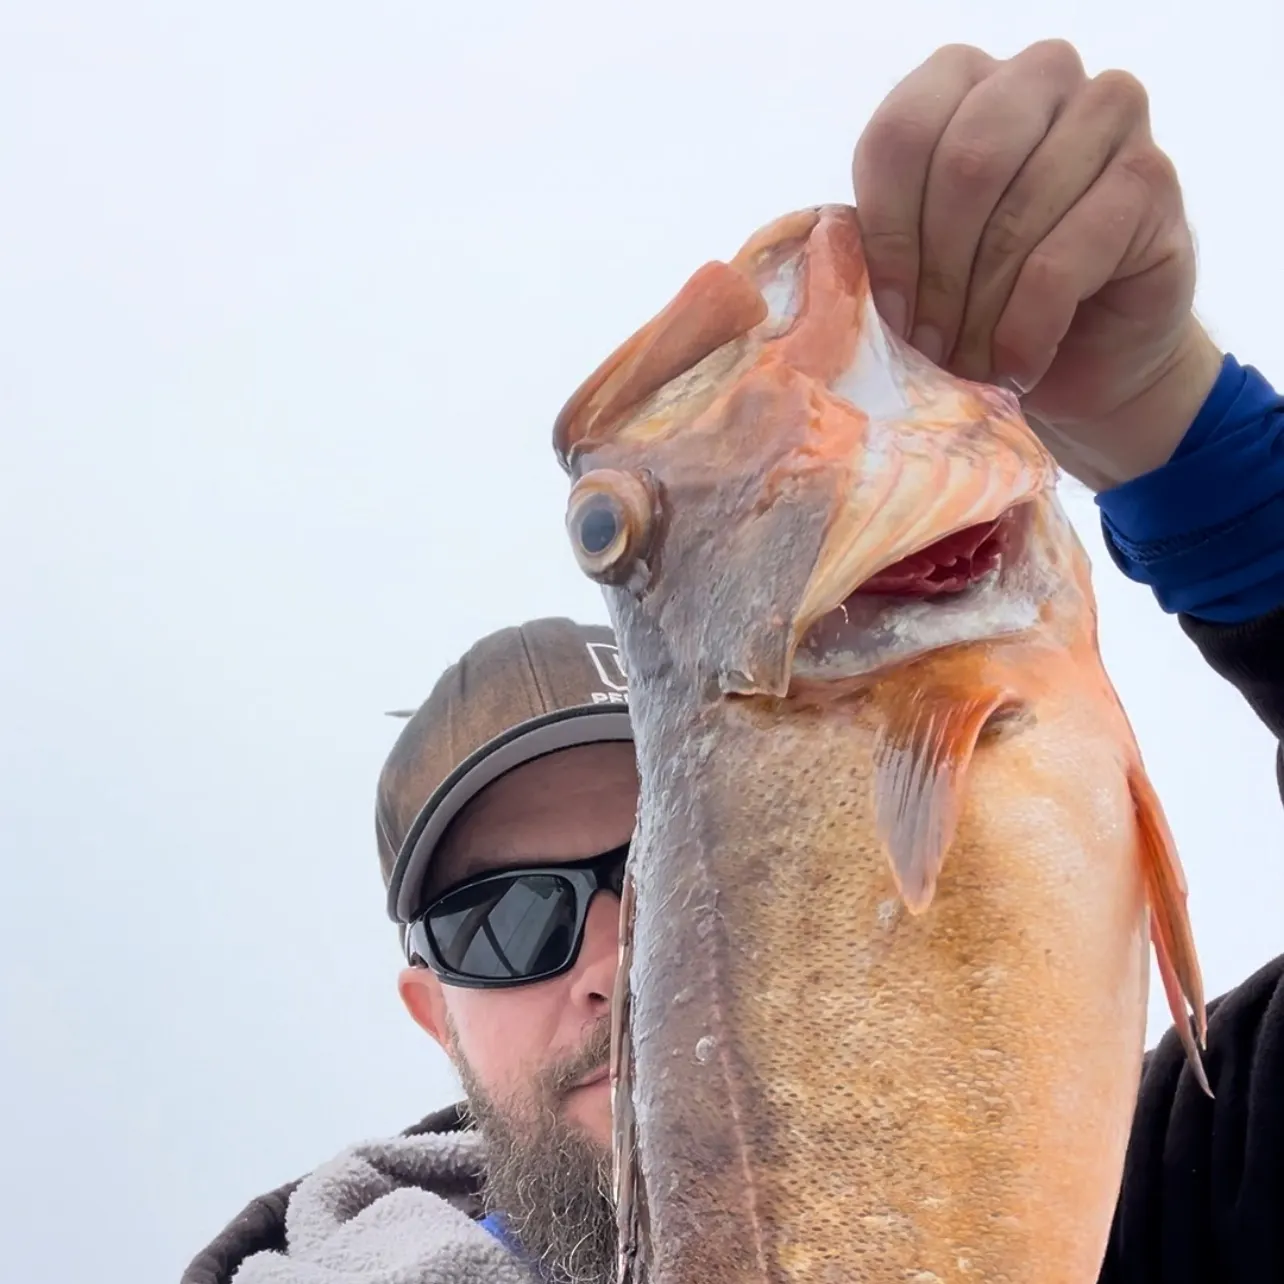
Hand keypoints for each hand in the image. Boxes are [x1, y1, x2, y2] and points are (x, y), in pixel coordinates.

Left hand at [851, 40, 1223, 489]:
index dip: (887, 236)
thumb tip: (834, 267)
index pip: (901, 134)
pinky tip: (1017, 366)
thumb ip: (879, 245)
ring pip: (1015, 215)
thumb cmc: (985, 305)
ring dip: (980, 311)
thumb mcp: (917, 268)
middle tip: (929, 346)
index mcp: (962, 81)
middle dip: (937, 275)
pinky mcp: (1152, 178)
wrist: (1085, 358)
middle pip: (964, 165)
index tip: (890, 313)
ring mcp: (1108, 114)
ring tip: (971, 364)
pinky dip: (1026, 329)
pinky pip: (1062, 260)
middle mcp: (1039, 76)